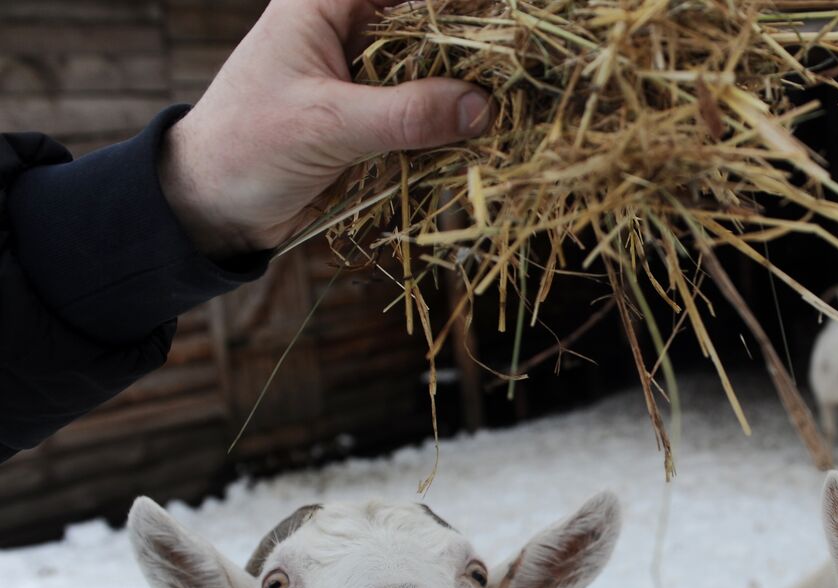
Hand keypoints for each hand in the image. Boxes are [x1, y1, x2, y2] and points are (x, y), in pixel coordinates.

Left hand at [158, 0, 491, 257]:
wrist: (207, 205)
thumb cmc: (246, 148)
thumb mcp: (329, 125)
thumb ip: (407, 114)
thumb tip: (482, 107)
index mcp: (321, 4)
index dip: (452, 10)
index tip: (504, 25)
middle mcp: (344, 30)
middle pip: (426, 25)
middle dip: (470, 49)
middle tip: (517, 76)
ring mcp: (358, 75)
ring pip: (429, 71)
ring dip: (463, 91)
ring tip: (508, 108)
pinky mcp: (367, 116)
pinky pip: (420, 110)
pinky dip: (447, 124)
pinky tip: (479, 137)